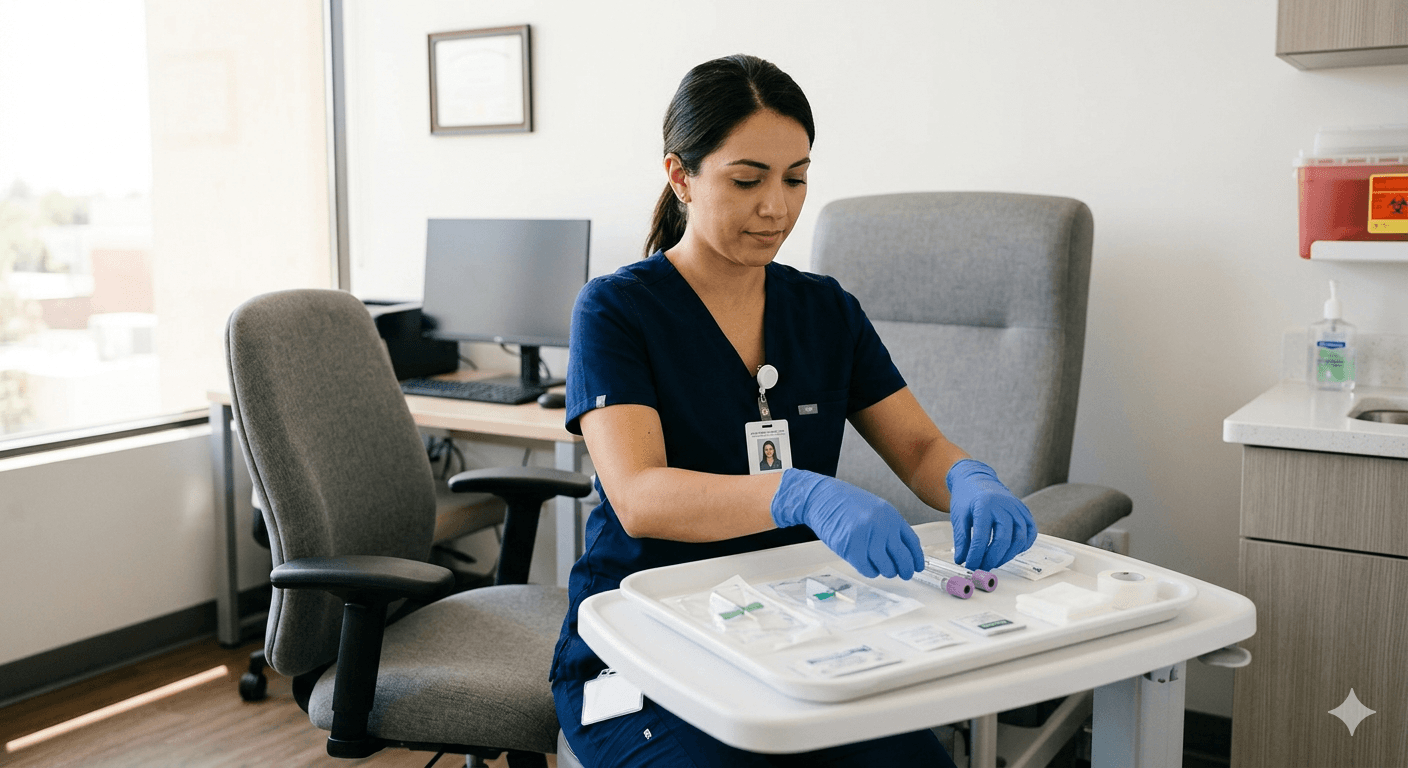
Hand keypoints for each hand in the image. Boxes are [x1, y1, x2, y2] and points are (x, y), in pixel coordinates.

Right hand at [771, 469, 923, 578]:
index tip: (917, 567)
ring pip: (887, 568)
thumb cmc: (847, 504)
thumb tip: (902, 551)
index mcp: (891, 516)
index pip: (912, 543)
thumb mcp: (876, 509)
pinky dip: (870, 572)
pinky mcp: (851, 549)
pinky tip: (867, 565)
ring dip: (886, 571)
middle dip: (905, 570)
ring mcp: (867, 538)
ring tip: (880, 567)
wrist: (822, 498)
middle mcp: (882, 527)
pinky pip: (868, 570)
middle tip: (904, 574)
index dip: (917, 559)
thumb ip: (890, 527)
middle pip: (903, 559)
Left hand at [946, 459, 1037, 570]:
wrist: (977, 480)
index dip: (976, 555)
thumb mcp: (959, 516)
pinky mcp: (1025, 512)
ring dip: (1007, 555)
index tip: (970, 565)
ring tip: (993, 561)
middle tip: (982, 567)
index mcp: (985, 505)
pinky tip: (1008, 551)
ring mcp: (1018, 509)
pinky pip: (1030, 533)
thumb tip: (962, 560)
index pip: (982, 536)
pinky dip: (1022, 546)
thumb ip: (961, 539)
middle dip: (992, 558)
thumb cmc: (967, 498)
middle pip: (1004, 539)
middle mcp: (1005, 506)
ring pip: (1020, 539)